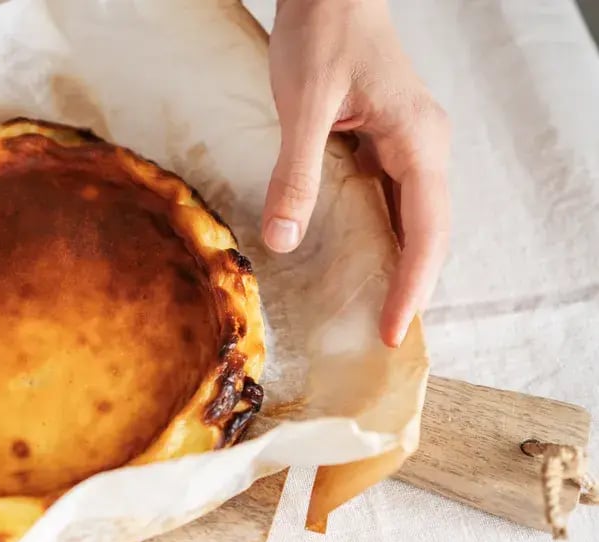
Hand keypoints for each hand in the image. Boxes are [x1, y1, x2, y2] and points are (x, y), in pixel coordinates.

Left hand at [261, 0, 450, 346]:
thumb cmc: (324, 33)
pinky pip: (393, 200)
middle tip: (385, 336)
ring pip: (414, 219)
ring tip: (377, 311)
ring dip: (400, 265)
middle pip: (429, 233)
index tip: (394, 331)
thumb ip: (296, 174)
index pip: (426, 231)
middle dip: (411, 286)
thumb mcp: (303, 104)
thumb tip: (283, 240)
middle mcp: (425, 147)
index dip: (413, 286)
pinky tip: (360, 260)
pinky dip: (382, 236)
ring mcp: (410, 144)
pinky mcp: (387, 140)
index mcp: (418, 142)